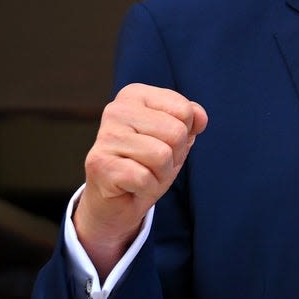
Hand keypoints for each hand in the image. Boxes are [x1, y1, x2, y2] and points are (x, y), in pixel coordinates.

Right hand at [76, 83, 207, 275]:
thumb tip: (199, 116)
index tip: (162, 143)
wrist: (118, 202)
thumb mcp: (175, 139)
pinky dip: (147, 188)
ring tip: (143, 174)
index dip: (183, 135)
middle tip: (152, 164)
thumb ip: (190, 120)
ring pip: (162, 155)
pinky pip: (145, 178)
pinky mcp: (99, 164)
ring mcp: (105, 136)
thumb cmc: (147, 165)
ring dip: (161, 174)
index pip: (185, 110)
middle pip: (176, 133)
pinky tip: (132, 186)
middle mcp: (116, 109)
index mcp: (135, 95)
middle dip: (173, 156)